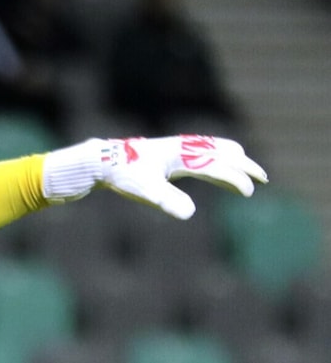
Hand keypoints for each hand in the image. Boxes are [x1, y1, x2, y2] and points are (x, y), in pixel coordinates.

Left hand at [43, 135, 267, 219]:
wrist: (100, 161)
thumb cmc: (122, 174)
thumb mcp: (144, 191)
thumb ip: (167, 201)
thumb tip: (189, 214)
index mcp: (178, 154)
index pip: (214, 165)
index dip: (233, 178)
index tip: (249, 192)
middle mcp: (179, 148)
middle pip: (219, 152)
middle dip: (242, 164)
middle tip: (262, 178)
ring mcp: (174, 150)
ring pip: (211, 150)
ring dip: (232, 159)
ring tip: (248, 171)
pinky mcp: (167, 155)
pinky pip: (200, 154)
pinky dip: (216, 158)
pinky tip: (216, 168)